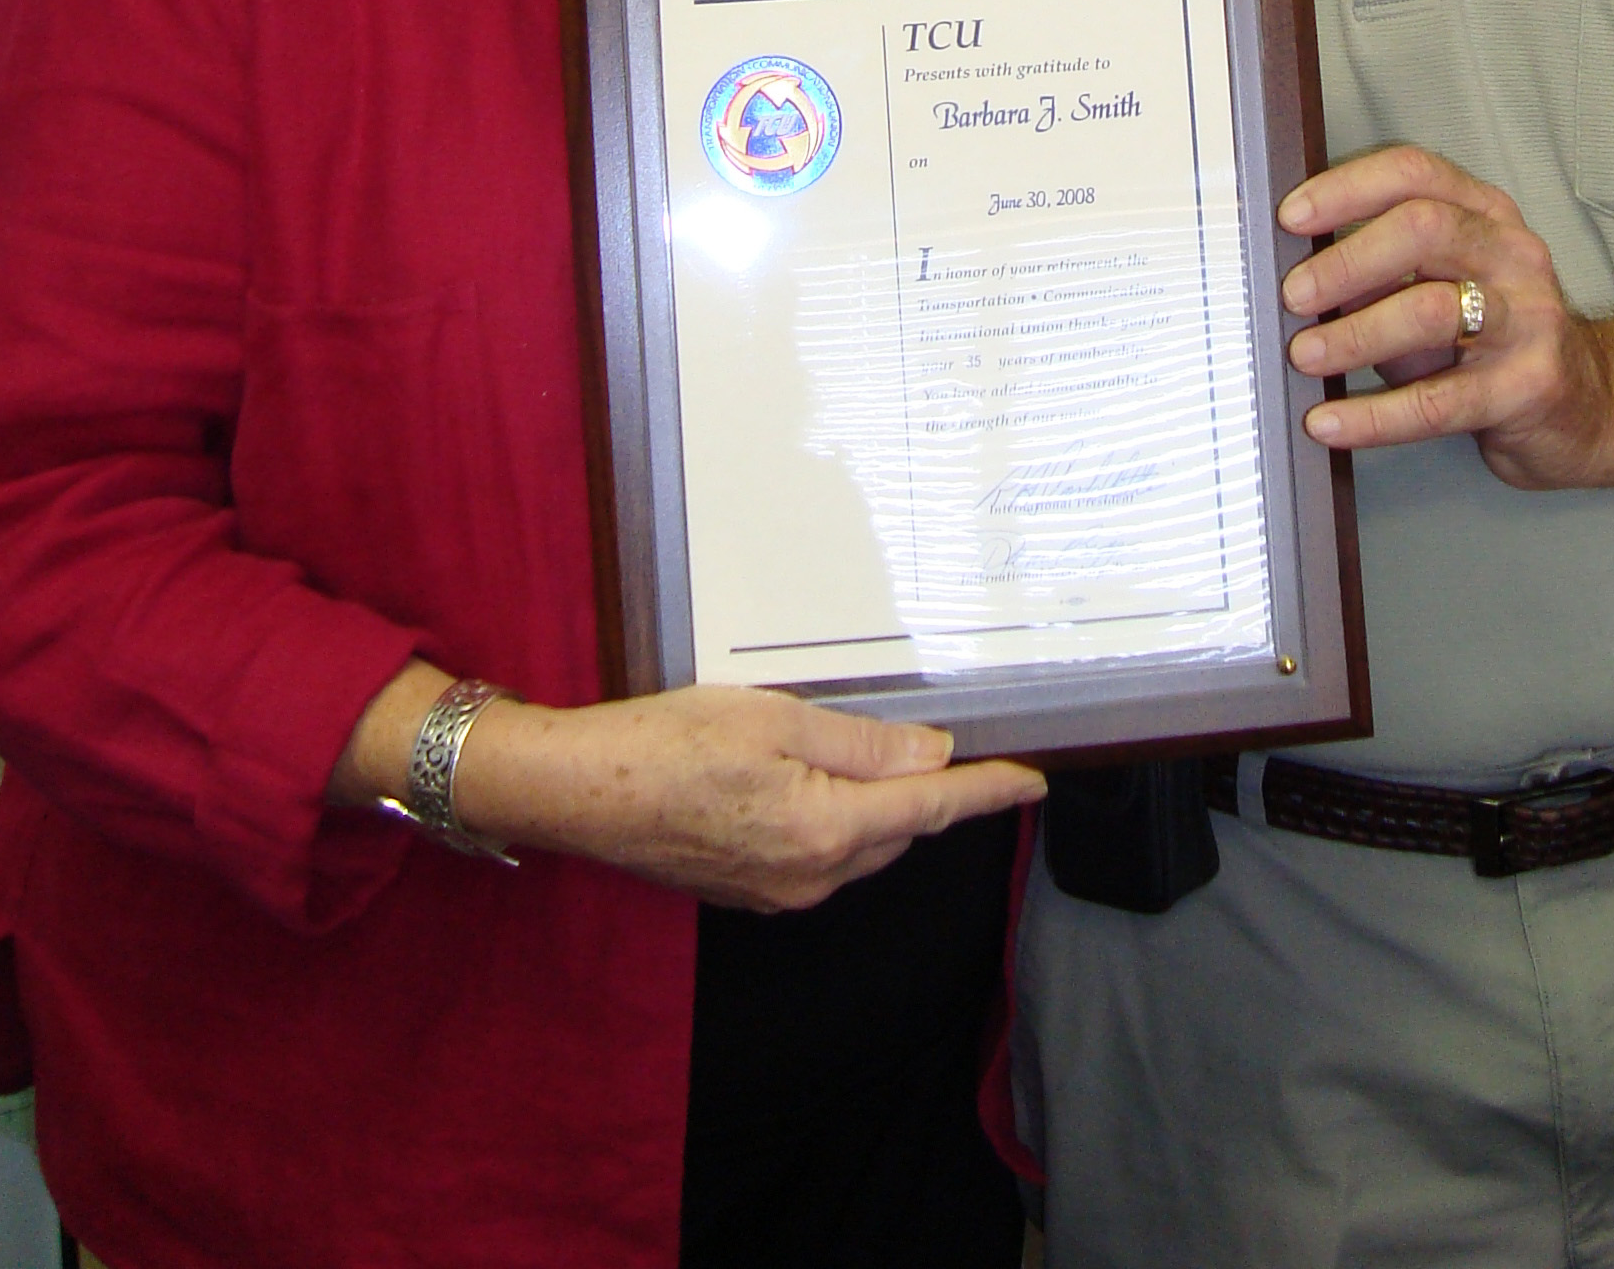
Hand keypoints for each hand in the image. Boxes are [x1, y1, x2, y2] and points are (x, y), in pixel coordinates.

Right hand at [451, 681, 1043, 911]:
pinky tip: (802, 782)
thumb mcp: (774, 719)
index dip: (987, 794)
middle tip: (927, 737)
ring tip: (852, 749)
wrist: (580, 792)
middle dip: (921, 791)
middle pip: (897, 832)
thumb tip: (931, 755)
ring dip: (873, 807)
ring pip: (859, 847)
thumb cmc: (668, 742)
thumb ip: (862, 744)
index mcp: (825, 830)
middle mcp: (810, 877)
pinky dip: (832, 822)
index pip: (930, 812)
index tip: (1034, 782)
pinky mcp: (747, 893)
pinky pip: (817, 858)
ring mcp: (776, 893)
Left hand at [1280, 146, 1613, 487]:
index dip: (1347, 188)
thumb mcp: (1438, 287)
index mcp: (1484, 213)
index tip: (1290, 219)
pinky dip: (1375, 415)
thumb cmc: (1489, 340)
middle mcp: (1512, 252)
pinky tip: (1331, 423)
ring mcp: (1529, 318)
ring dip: (1356, 333)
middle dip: (1348, 260)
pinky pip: (1439, 401)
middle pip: (1424, 227)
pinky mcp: (1530, 386)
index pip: (1414, 173)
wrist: (1589, 407)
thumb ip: (1379, 274)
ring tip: (1305, 355)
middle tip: (1294, 295)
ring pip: (1433, 310)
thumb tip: (1296, 276)